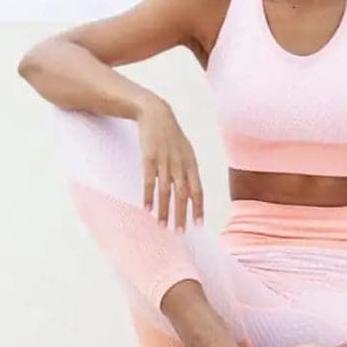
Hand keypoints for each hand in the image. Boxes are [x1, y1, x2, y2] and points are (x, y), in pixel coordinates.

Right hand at [137, 99, 204, 232]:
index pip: (198, 190)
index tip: (198, 225)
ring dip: (164, 210)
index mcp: (191, 163)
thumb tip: (192, 194)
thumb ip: (189, 172)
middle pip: (183, 194)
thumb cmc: (172, 137)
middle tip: (180, 232)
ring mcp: (164, 161)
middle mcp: (180, 164)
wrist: (157, 114)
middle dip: (182, 215)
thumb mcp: (186, 152)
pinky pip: (149, 181)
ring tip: (162, 226)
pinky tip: (147, 208)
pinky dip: (148, 195)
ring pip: (166, 190)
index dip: (198, 207)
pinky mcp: (149, 158)